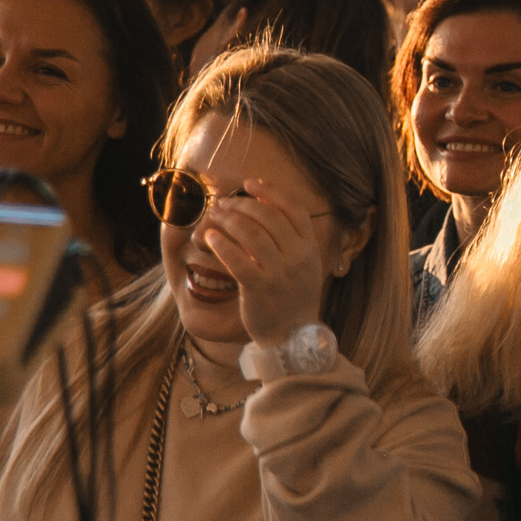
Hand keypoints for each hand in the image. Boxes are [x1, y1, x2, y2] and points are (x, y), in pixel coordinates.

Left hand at [197, 177, 335, 347]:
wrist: (292, 336)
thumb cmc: (291, 296)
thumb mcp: (303, 265)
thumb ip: (291, 239)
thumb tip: (264, 208)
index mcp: (310, 247)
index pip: (293, 209)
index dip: (271, 192)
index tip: (250, 184)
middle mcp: (299, 257)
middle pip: (268, 217)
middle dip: (242, 204)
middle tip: (224, 202)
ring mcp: (280, 273)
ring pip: (251, 234)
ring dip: (228, 219)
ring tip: (215, 215)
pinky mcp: (259, 288)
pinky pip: (236, 259)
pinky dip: (221, 244)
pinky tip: (210, 237)